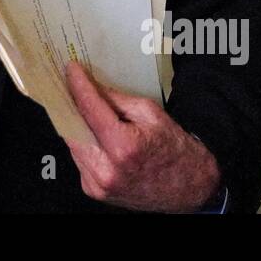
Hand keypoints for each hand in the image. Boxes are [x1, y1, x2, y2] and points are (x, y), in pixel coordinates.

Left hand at [63, 61, 220, 211]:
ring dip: (77, 125)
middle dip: (72, 105)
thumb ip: (116, 99)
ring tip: (86, 111)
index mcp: (123, 147)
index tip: (71, 70)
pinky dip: (84, 145)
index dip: (78, 85)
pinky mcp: (94, 191)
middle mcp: (107, 170)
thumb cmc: (174, 150)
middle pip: (73, 127)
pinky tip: (95, 136)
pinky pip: (79, 159)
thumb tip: (92, 86)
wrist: (188, 187)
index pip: (90, 108)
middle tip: (72, 87)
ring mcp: (98, 184)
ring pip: (72, 144)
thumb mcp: (150, 113)